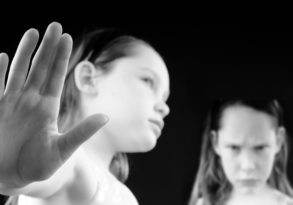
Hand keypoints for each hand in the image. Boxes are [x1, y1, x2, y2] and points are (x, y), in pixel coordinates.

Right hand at [0, 22, 107, 187]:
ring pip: (19, 71)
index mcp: (48, 108)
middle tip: (55, 26)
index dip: (61, 58)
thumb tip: (106, 117)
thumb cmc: (39, 167)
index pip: (56, 76)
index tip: (67, 38)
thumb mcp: (63, 149)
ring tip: (33, 32)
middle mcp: (32, 101)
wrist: (13, 178)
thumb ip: (82, 132)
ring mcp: (12, 103)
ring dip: (25, 52)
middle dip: (48, 47)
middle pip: (41, 68)